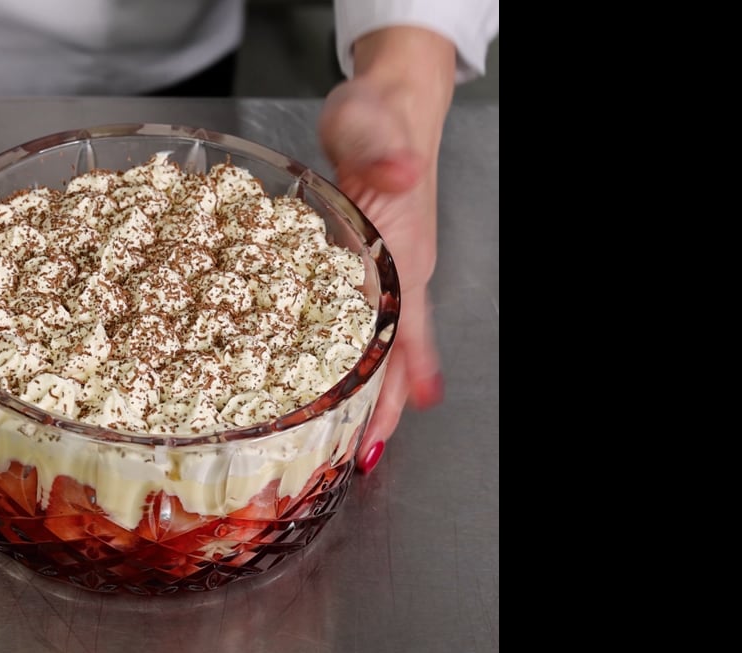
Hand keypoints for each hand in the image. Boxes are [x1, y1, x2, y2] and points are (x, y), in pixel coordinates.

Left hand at [317, 27, 455, 472]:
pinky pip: (359, 326)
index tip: (389, 427)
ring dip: (370, 392)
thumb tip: (399, 171)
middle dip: (383, 406)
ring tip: (352, 441)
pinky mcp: (362, 268)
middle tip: (364, 458)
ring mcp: (384, 274)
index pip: (404, 330)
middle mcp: (400, 273)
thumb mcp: (372, 125)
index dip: (397, 379)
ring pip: (381, 346)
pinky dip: (351, 360)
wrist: (387, 105)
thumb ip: (383, 150)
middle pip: (396, 354)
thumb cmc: (377, 117)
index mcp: (403, 253)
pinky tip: (337, 384)